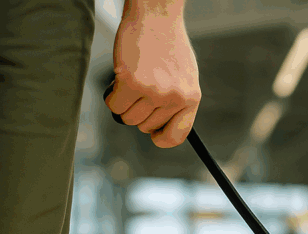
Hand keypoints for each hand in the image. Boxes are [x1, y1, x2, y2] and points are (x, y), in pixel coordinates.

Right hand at [106, 5, 200, 147]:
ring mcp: (153, 91)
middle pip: (145, 127)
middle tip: (139, 91)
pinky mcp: (131, 81)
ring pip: (128, 119)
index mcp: (191, 98)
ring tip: (131, 82)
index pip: (177, 136)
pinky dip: (112, 97)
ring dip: (124, 104)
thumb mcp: (184, 77)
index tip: (153, 133)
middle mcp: (174, 98)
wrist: (156, 17)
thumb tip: (161, 129)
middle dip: (138, 112)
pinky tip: (119, 80)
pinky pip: (114, 106)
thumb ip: (177, 102)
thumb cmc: (168, 46)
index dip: (161, 137)